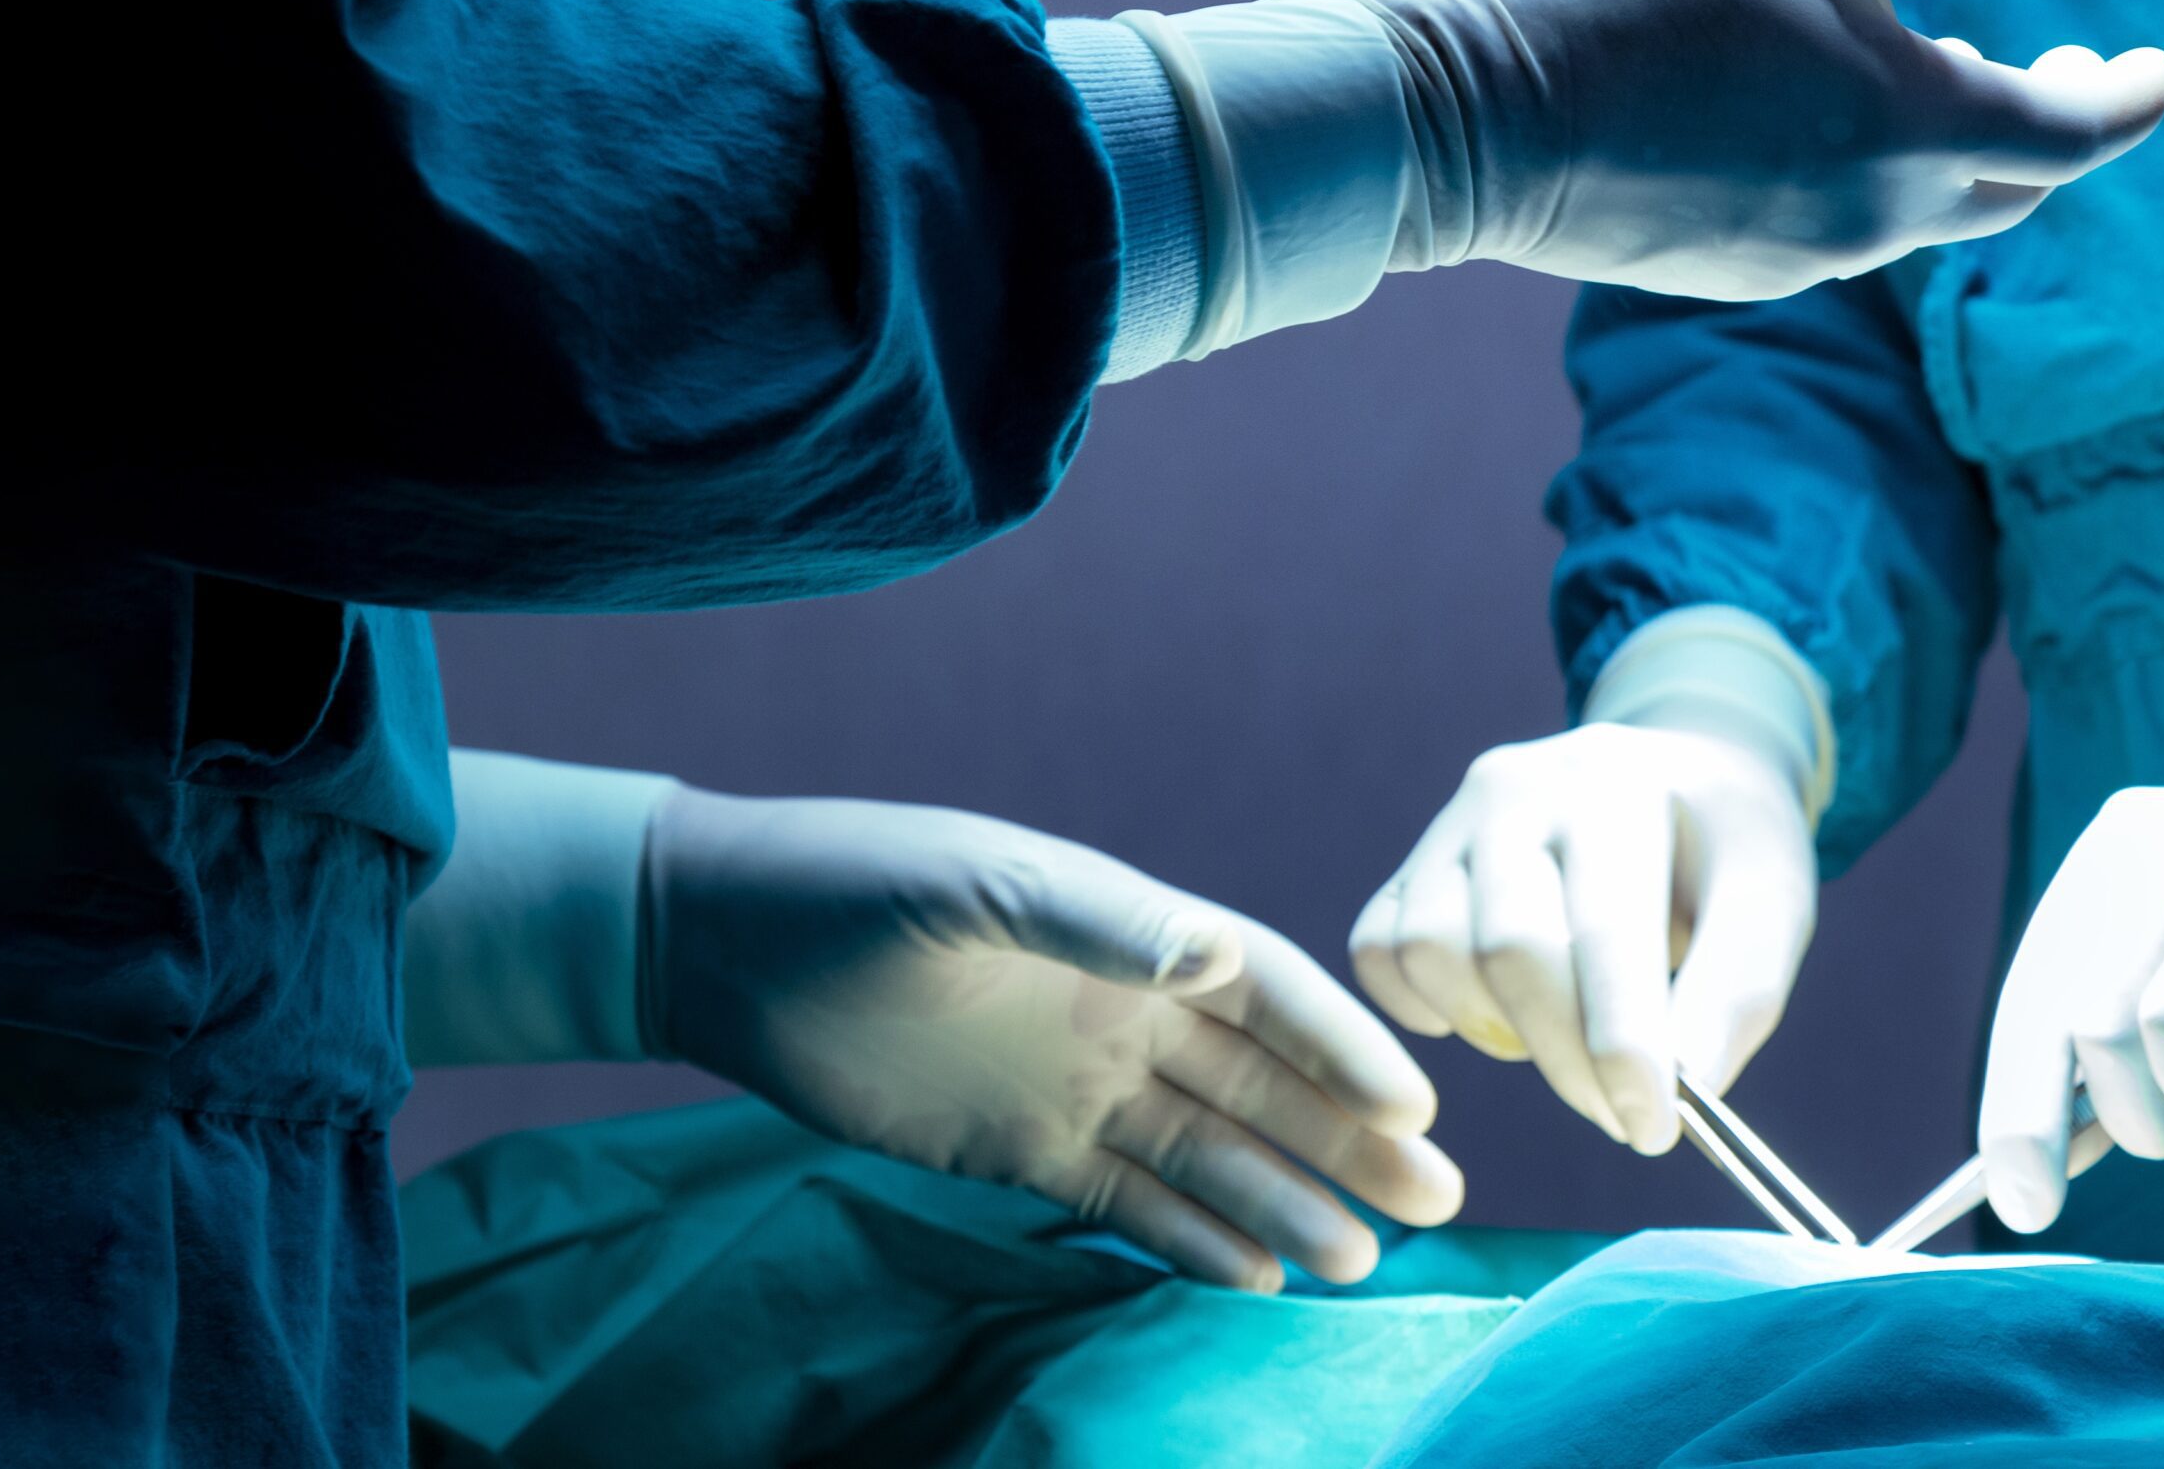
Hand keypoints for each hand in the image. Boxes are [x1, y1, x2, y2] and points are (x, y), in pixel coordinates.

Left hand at [642, 786, 1462, 1291]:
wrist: (723, 945)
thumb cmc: (853, 884)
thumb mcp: (972, 884)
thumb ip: (1096, 921)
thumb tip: (1214, 958)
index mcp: (1131, 935)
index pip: (1267, 994)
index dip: (1344, 1048)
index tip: (1417, 1104)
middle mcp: (1126, 1012)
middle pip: (1263, 1086)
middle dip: (1351, 1140)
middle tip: (1439, 1201)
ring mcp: (1078, 1086)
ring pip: (1210, 1156)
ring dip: (1287, 1202)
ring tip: (1362, 1260)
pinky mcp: (1020, 1151)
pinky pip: (1127, 1202)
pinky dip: (1192, 1240)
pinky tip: (1256, 1278)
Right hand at [1350, 723, 1817, 1154]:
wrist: (1675, 781)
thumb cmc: (1724, 854)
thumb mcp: (1772, 902)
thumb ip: (1739, 991)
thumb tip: (1691, 1086)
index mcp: (1619, 785)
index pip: (1605, 927)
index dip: (1624, 1041)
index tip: (1653, 1129)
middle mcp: (1519, 787)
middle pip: (1509, 947)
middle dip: (1569, 1059)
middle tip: (1625, 1118)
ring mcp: (1453, 822)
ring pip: (1429, 950)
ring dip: (1498, 1030)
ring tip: (1569, 1040)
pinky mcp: (1411, 863)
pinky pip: (1377, 952)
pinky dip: (1425, 1007)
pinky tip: (1499, 1016)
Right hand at [1381, 0, 2163, 298]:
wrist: (1477, 118)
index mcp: (1917, 127)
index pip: (2079, 134)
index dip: (2130, 98)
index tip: (2160, 67)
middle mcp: (1879, 216)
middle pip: (2015, 187)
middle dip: (2057, 122)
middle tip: (2062, 55)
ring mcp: (1807, 258)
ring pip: (1927, 209)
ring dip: (1954, 142)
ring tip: (1931, 60)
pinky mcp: (1741, 271)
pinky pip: (1846, 226)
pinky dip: (1872, 170)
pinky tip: (1819, 109)